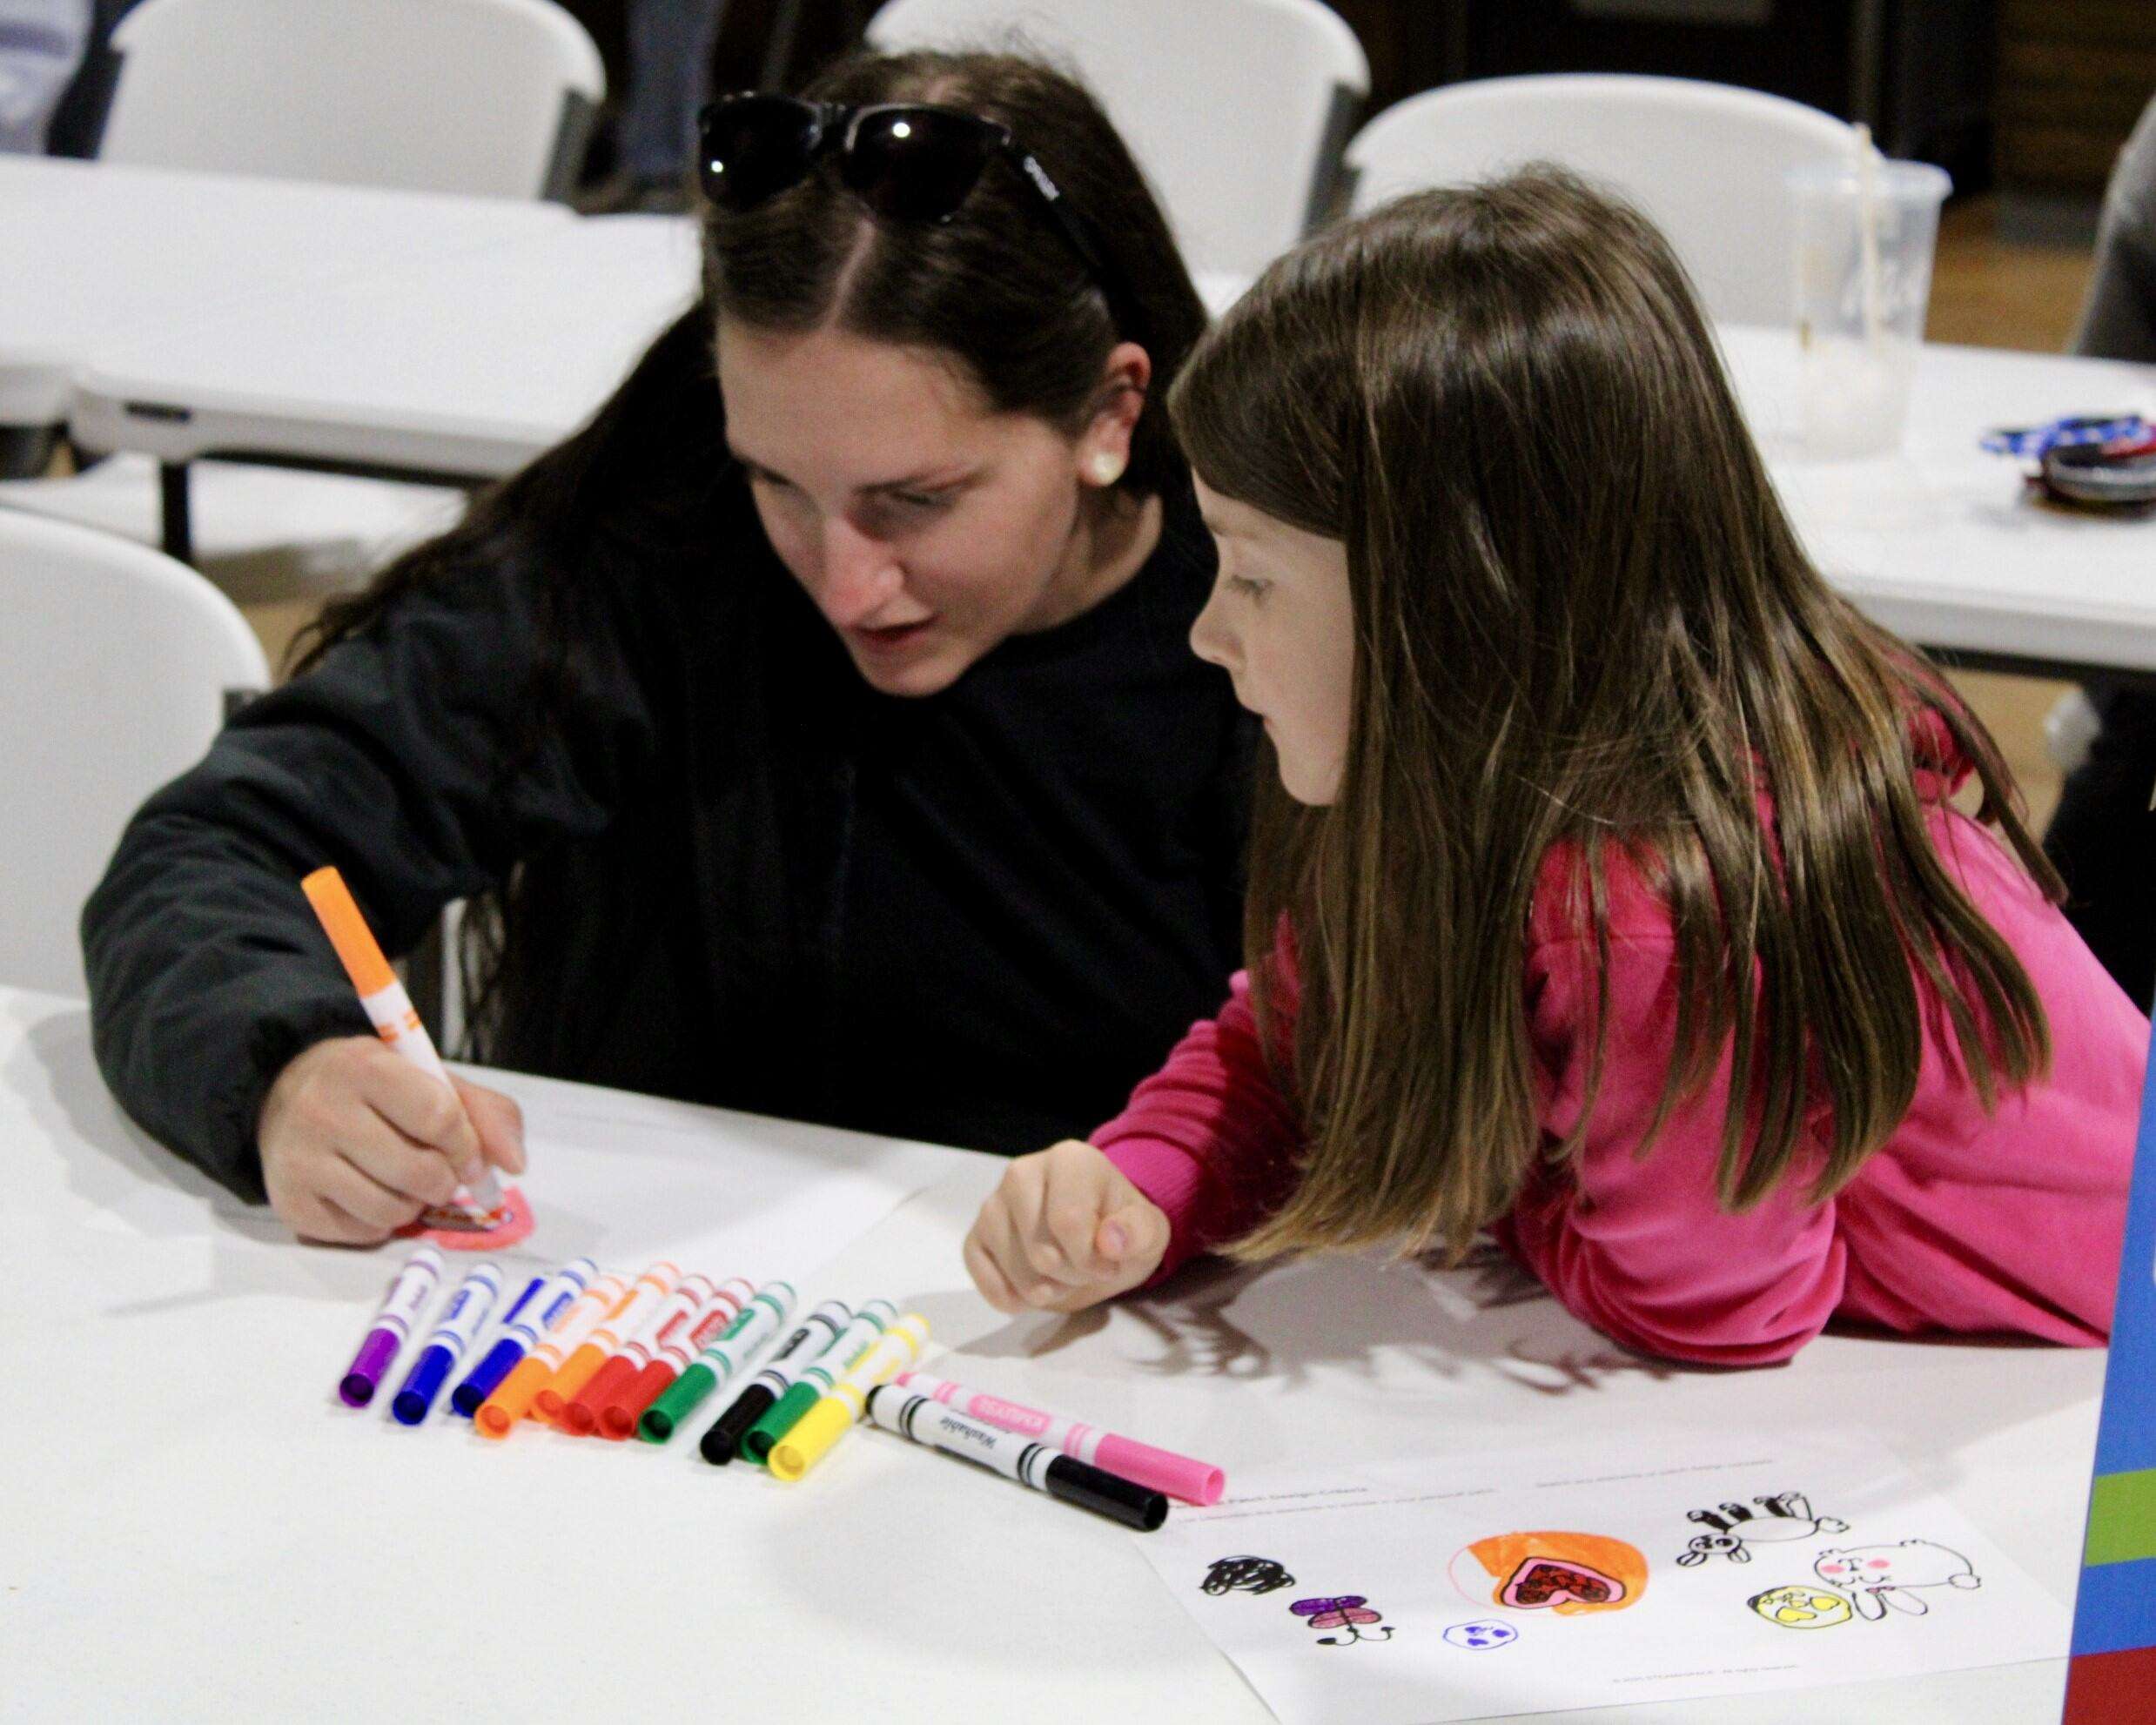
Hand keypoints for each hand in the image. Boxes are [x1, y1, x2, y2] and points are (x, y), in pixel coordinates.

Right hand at [257, 1036, 526, 1244]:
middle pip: (419, 1172)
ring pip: (391, 1211)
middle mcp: (323, 1111)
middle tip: (437, 1172)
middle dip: (445, 1181)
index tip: (470, 1156)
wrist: (286, 1094)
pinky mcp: (289, 1202)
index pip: (439, 1116)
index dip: (467, 1145)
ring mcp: (299, 1159)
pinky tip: (367, 1193)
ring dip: (413, 1205)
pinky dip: (378, 1223)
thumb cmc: (374, 1088)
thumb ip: (485, 1112)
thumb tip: (515, 1164)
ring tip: (401, 1181)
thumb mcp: (428, 1079)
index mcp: (365, 1067)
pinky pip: (360, 1234)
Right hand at [963, 1139, 1169, 1313]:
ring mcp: (993, 1204)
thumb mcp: (1148, 1230)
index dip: (1090, 1259)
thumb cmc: (1122, 1228)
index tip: (1107, 1266)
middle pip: (1041, 1252)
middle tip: (1084, 1269)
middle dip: (1070, 1276)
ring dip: (1044, 1290)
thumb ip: (1138, 1232)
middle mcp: (1022, 1172)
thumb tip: (1110, 1241)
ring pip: (1014, 1268)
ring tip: (1061, 1275)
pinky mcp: (975, 1234)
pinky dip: (1009, 1297)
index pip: (1068, 1222)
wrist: (1097, 1234)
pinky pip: (982, 1275)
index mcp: (1069, 1160)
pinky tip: (1031, 1292)